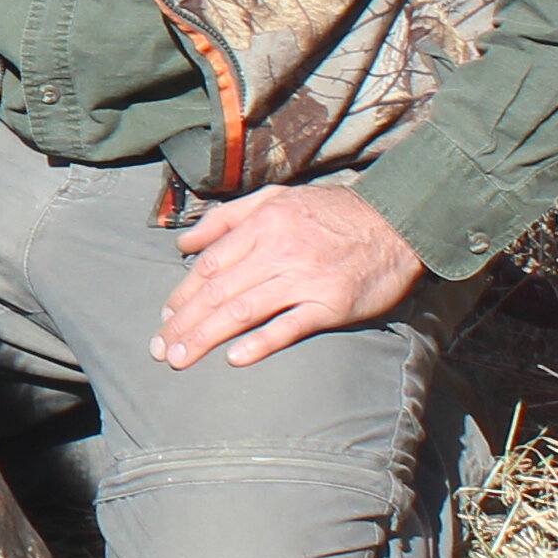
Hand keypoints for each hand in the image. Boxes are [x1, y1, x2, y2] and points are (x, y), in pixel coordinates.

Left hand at [152, 184, 424, 369]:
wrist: (397, 223)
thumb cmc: (331, 212)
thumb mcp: (276, 197)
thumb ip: (228, 218)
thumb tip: (184, 244)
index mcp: (262, 223)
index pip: (209, 264)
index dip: (182, 294)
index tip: (164, 319)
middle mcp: (278, 249)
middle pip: (218, 291)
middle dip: (184, 323)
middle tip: (159, 350)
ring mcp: (305, 278)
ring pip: (244, 310)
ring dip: (207, 337)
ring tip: (180, 359)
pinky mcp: (331, 304)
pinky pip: (289, 327)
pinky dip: (260, 343)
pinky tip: (234, 359)